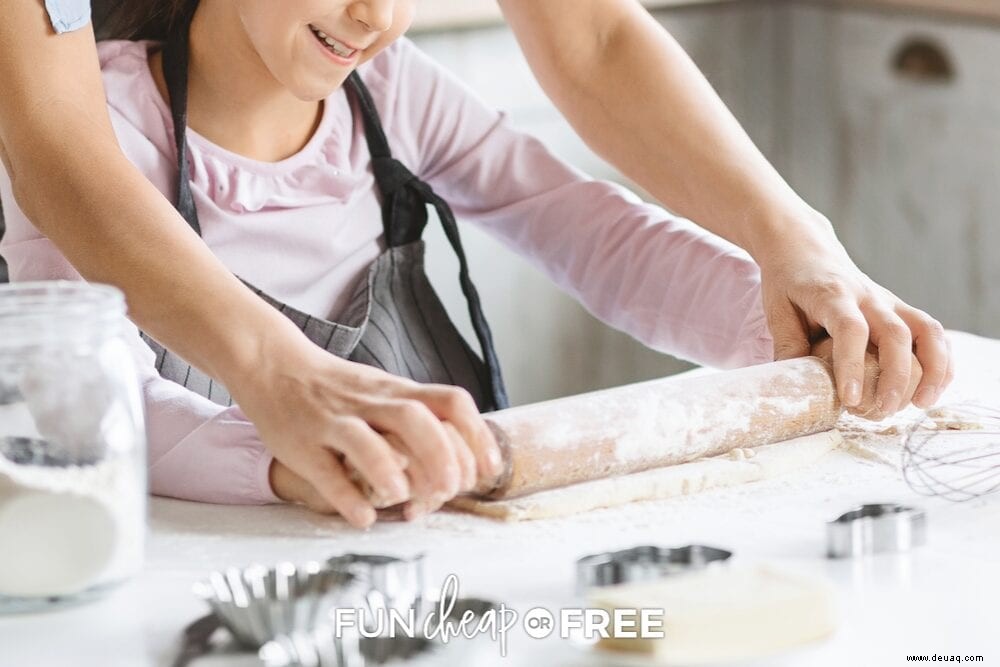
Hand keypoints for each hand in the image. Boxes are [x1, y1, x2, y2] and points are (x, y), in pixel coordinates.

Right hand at [232, 337, 502, 527]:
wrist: (274, 364)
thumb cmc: (338, 389)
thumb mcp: (386, 391)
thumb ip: (422, 417)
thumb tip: (466, 457)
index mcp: (397, 392)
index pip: (449, 403)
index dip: (476, 437)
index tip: (487, 472)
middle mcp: (370, 403)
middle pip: (415, 419)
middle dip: (441, 455)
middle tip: (451, 489)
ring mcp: (333, 421)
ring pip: (366, 440)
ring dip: (391, 472)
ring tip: (404, 498)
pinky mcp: (301, 444)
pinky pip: (325, 472)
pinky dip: (347, 498)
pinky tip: (364, 516)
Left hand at [756, 213, 952, 417]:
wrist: (806, 248)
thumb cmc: (789, 281)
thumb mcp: (777, 309)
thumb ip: (787, 344)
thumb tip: (797, 386)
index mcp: (833, 295)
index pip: (851, 330)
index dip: (853, 365)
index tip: (850, 398)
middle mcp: (868, 296)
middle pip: (896, 334)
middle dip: (895, 377)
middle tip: (882, 410)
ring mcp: (889, 301)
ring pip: (925, 331)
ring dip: (932, 369)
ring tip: (921, 404)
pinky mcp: (900, 308)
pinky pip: (932, 332)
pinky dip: (941, 360)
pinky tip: (932, 389)